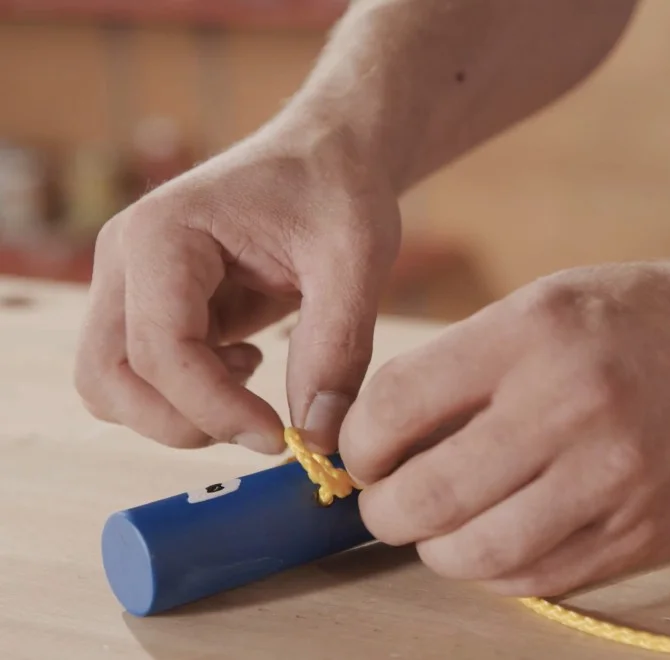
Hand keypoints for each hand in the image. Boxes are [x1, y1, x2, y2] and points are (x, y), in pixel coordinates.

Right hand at [74, 121, 400, 453]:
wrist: (327, 156)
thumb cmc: (337, 189)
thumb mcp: (355, 261)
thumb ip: (337, 349)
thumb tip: (319, 438)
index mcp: (164, 233)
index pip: (159, 349)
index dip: (215, 408)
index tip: (282, 438)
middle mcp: (126, 258)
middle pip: (108, 378)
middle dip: (183, 422)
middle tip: (263, 424)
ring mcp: (130, 284)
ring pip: (112, 386)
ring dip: (178, 413)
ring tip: (253, 377)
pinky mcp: (151, 306)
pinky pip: (144, 377)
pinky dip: (187, 396)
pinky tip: (247, 361)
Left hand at [339, 260, 669, 595]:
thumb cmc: (640, 319)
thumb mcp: (545, 305)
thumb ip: (465, 365)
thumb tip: (386, 436)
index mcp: (531, 333)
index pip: (395, 405)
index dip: (356, 443)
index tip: (362, 453)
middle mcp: (569, 404)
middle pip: (426, 495)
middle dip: (383, 510)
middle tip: (386, 503)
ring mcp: (613, 476)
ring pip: (478, 552)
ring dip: (436, 549)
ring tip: (437, 528)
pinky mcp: (646, 531)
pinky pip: (539, 579)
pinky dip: (497, 569)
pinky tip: (496, 541)